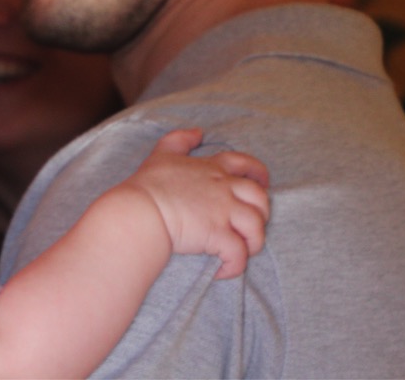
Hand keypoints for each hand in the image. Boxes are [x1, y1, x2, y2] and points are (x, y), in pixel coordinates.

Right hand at [125, 128, 269, 278]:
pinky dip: (235, 266)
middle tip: (253, 223)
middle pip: (260, 197)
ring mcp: (223, 212)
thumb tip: (198, 132)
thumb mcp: (162, 153)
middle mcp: (223, 189)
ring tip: (242, 251)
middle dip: (262, 211)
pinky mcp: (218, 236)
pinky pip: (238, 254)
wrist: (141, 210)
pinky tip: (223, 271)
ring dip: (253, 242)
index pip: (244, 164)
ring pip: (256, 227)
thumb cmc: (148, 184)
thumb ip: (180, 140)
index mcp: (212, 169)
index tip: (263, 182)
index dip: (258, 172)